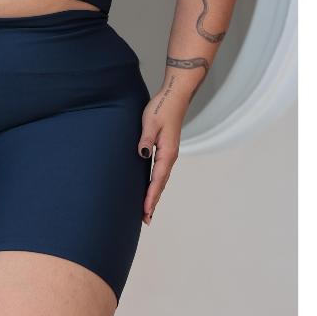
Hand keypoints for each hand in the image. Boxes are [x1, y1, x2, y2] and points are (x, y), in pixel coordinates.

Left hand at [137, 92, 184, 224]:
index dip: (151, 195)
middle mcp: (170, 156)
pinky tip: (151, 188)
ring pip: (161, 179)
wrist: (175, 96)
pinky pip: (160, 171)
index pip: (157, 179)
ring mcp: (169, 153)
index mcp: (167, 152)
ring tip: (148, 211)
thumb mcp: (150, 122)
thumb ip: (145, 139)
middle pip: (161, 183)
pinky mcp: (166, 149)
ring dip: (155, 194)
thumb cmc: (162, 108)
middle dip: (153, 201)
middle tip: (146, 219)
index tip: (146, 210)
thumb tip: (142, 154)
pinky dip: (156, 183)